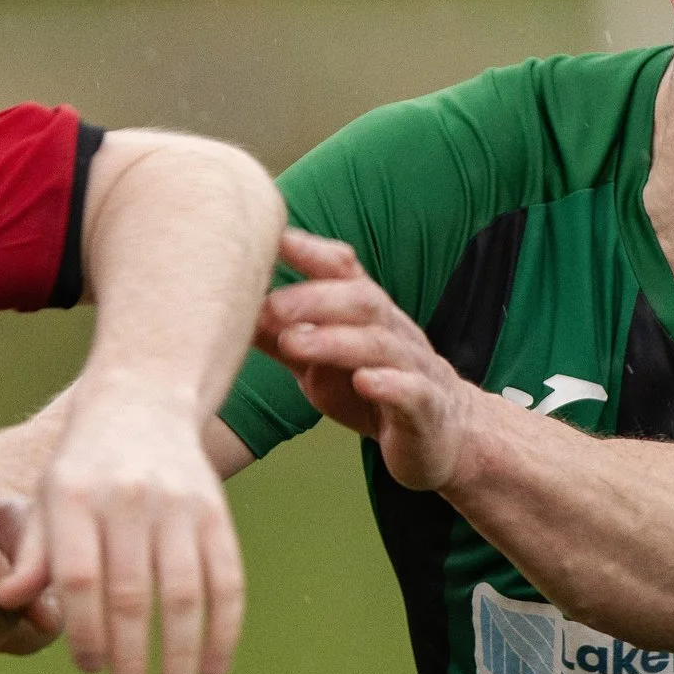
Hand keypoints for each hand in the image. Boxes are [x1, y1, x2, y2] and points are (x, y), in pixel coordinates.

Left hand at [39, 382, 245, 673]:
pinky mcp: (216, 510)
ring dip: (183, 653)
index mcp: (75, 497)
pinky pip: (226, 576)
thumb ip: (34, 552)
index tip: (90, 670)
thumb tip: (11, 602)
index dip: (84, 631)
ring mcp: (179, 504)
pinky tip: (218, 664)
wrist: (144, 401)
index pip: (78, 578)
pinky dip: (226, 625)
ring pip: (184, 592)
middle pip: (131, 593)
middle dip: (132, 658)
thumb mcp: (45, 497)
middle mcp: (128, 499)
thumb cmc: (84, 466)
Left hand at [257, 228, 485, 491]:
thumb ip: (283, 336)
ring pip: (380, 344)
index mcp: (367, 315)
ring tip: (295, 341)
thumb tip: (230, 314)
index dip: (311, 250)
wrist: (442, 435)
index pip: (343, 270)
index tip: (272, 237)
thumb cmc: (373, 392)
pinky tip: (364, 381)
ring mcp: (413, 368)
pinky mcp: (425, 409)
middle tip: (270, 306)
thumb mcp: (321, 362)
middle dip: (315, 298)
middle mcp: (393, 331)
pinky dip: (388, 384)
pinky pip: (411, 392)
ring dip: (336, 340)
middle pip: (360, 300)